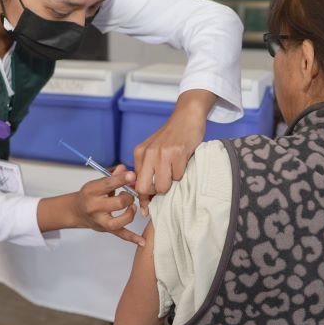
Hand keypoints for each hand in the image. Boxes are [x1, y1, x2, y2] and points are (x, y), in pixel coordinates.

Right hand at [72, 165, 142, 245]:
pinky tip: (142, 240)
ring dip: (130, 213)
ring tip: (132, 207)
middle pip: (118, 203)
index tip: (132, 175)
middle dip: (129, 197)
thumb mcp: (96, 183)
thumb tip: (124, 168)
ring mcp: (101, 220)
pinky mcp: (107, 229)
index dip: (122, 179)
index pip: (109, 184)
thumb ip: (111, 176)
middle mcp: (95, 207)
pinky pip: (121, 235)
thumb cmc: (88, 195)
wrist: (76, 211)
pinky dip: (132, 238)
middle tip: (129, 194)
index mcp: (91, 191)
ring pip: (120, 221)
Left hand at [133, 89, 214, 210]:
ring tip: (176, 170)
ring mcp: (163, 153)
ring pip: (163, 185)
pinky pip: (179, 176)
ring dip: (172, 183)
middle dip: (156, 193)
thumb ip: (148, 168)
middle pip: (145, 188)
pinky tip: (183, 161)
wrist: (187, 115)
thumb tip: (146, 195)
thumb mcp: (154, 149)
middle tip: (165, 186)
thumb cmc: (171, 136)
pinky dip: (183, 173)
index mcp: (140, 153)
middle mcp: (148, 153)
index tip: (146, 209)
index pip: (136, 183)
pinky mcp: (178, 152)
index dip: (143, 198)